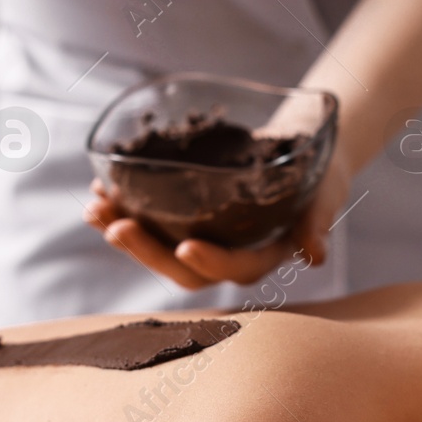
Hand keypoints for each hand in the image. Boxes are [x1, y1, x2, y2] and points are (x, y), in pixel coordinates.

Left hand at [83, 151, 351, 288]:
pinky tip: (98, 193)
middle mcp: (228, 257)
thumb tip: (315, 255)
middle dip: (147, 251)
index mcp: (262, 257)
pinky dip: (123, 210)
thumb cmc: (321, 175)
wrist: (307, 152)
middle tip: (116, 225)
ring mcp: (204, 240)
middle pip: (184, 269)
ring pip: (158, 250)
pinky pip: (150, 225)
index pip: (234, 268)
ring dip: (124, 234)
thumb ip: (317, 222)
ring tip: (94, 210)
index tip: (184, 244)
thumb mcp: (327, 193)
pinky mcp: (185, 221)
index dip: (209, 261)